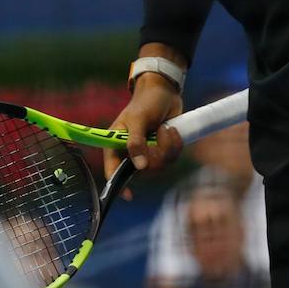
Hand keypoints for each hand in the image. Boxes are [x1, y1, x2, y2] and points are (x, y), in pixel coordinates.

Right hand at [103, 74, 183, 196]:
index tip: (129, 196)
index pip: (113, 170)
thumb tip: (139, 167)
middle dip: (157, 153)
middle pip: (144, 170)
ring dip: (168, 146)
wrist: (165, 91)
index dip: (118, 186)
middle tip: (160, 133)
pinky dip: (175, 145)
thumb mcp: (138, 119)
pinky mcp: (163, 150)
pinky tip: (173, 130)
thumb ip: (135, 142)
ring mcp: (149, 152)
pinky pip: (171, 159)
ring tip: (167, 129)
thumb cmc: (145, 102)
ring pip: (160, 165)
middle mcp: (131, 152)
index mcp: (116, 144)